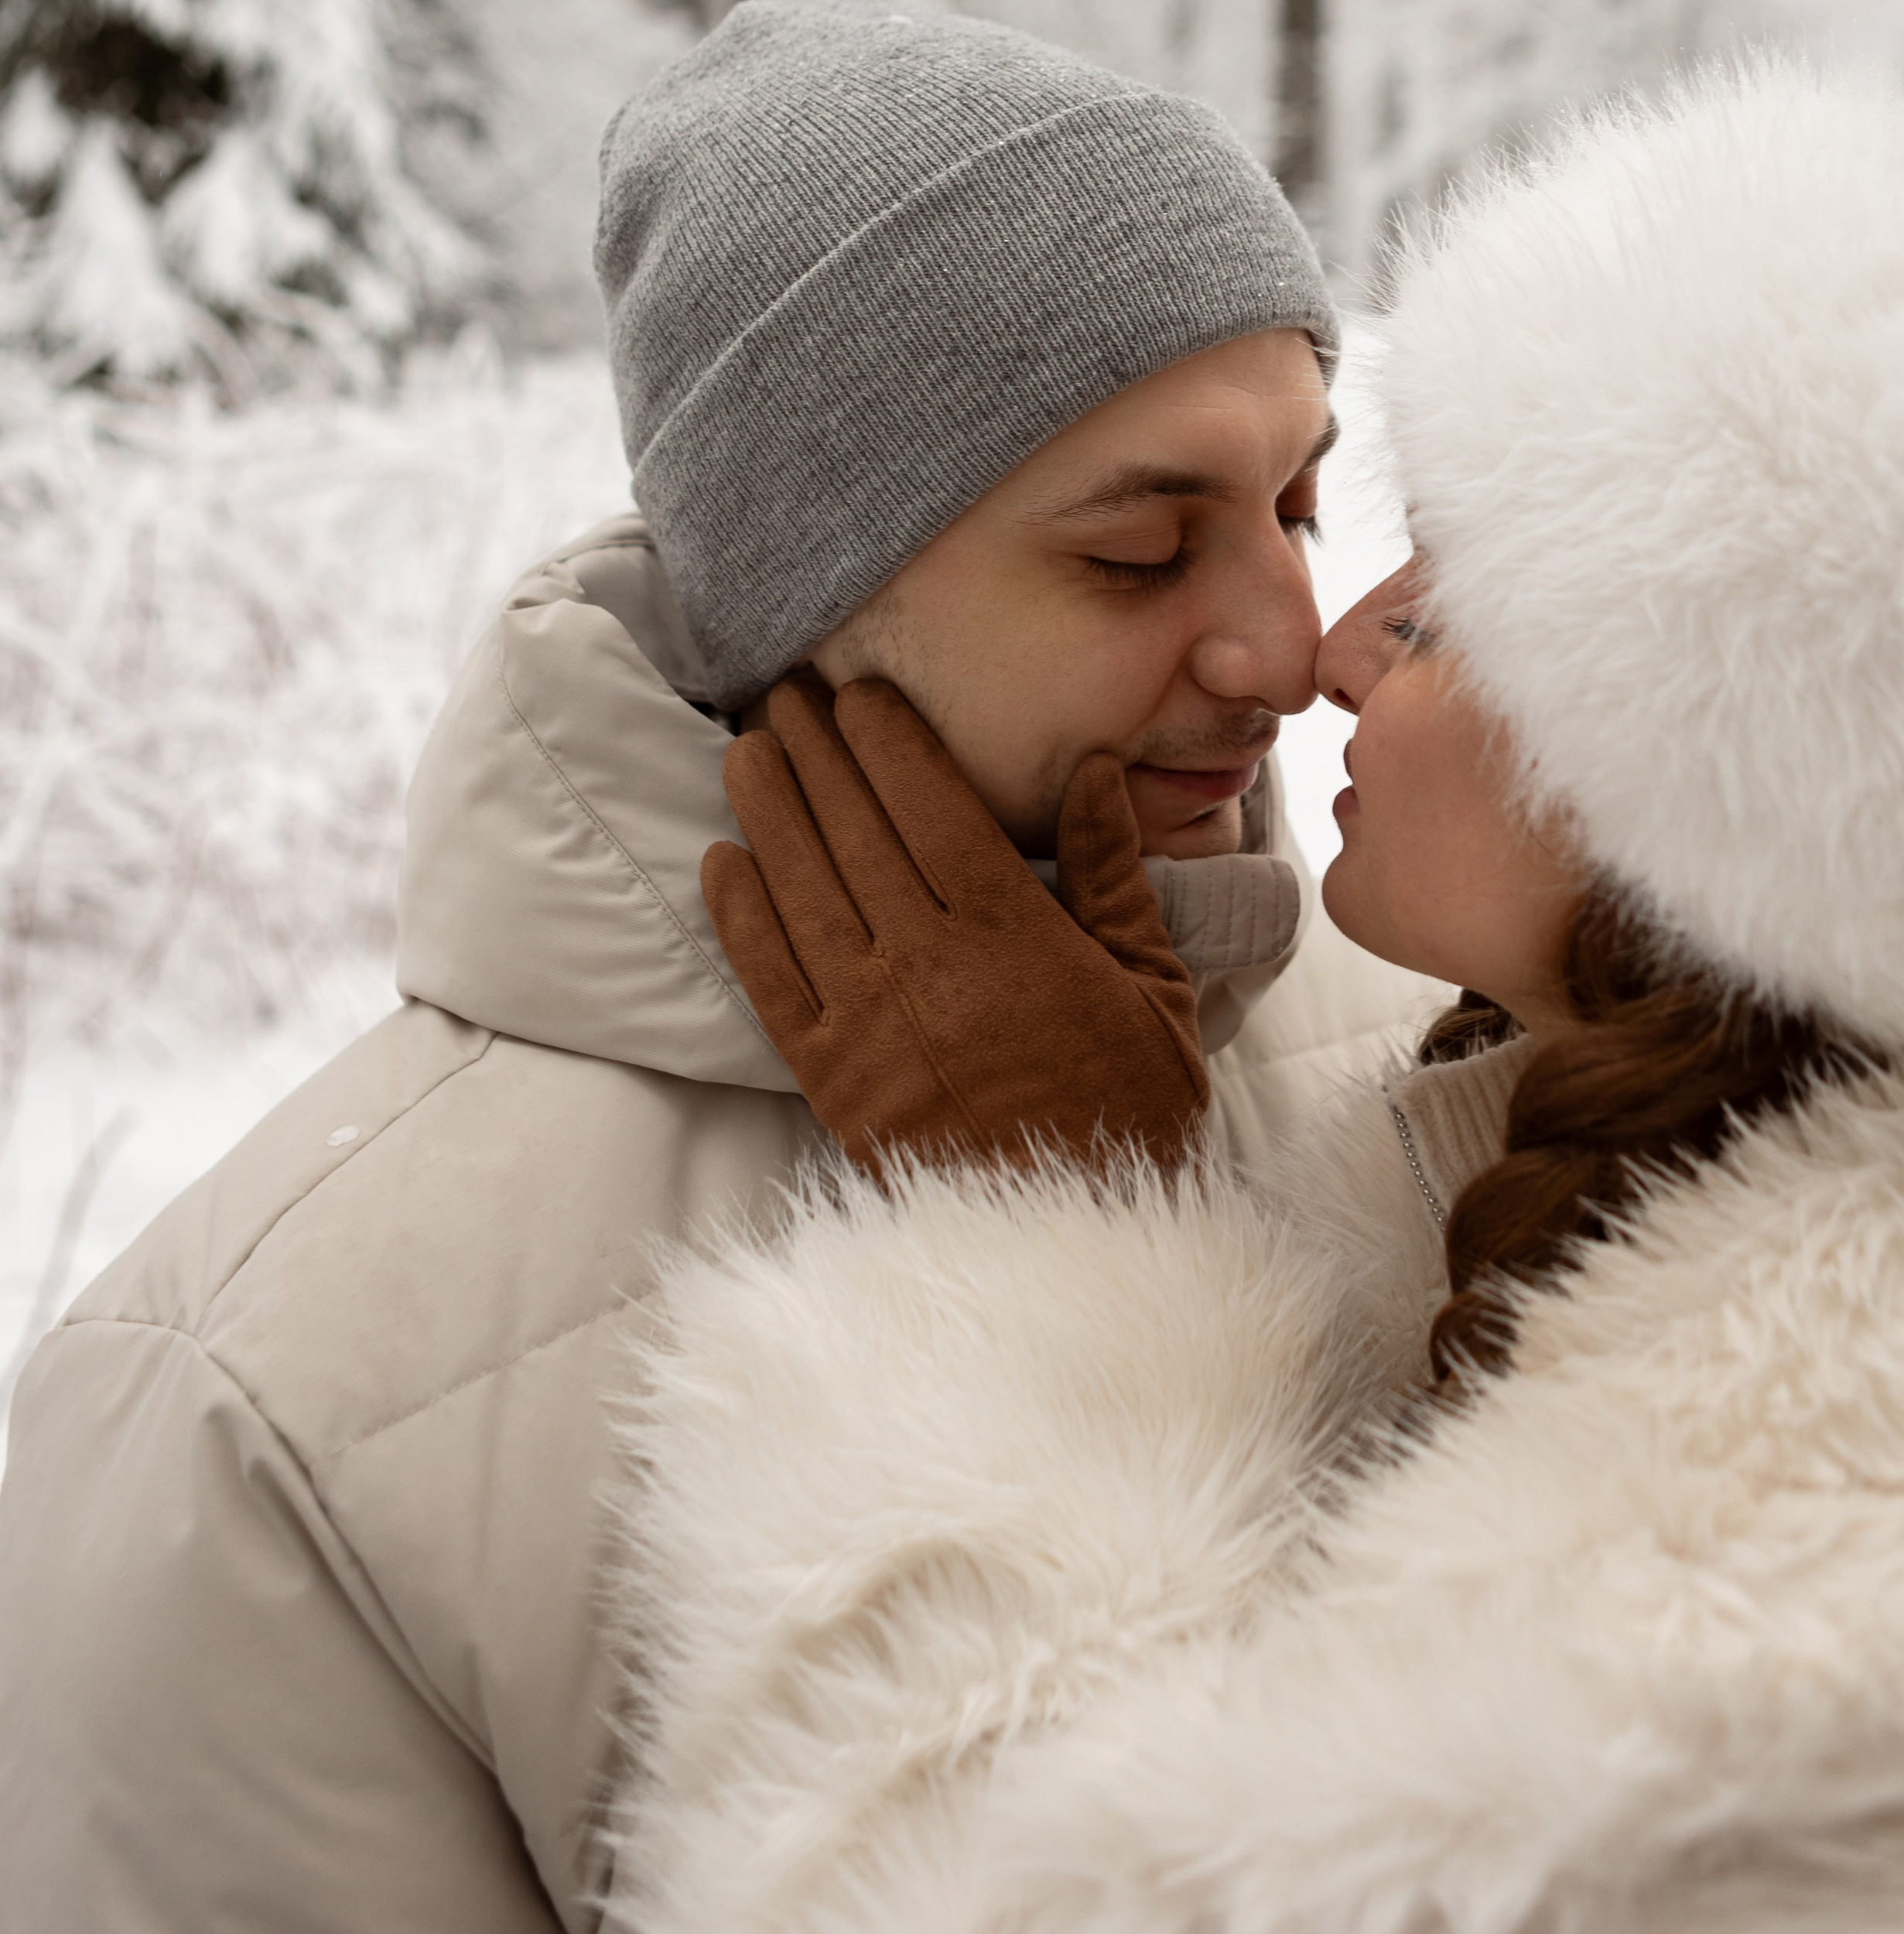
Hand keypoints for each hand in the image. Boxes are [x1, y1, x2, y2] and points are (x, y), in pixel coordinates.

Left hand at [702, 672, 1209, 1176]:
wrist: (1073, 1241)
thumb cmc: (1129, 1111)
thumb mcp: (1152, 988)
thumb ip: (1114, 877)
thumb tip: (1091, 773)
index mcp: (1010, 935)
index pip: (928, 805)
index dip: (884, 739)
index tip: (859, 692)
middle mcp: (926, 965)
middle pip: (852, 829)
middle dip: (815, 751)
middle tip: (786, 692)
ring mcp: (866, 1021)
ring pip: (799, 888)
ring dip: (765, 810)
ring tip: (745, 748)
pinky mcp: (827, 1078)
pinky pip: (766, 980)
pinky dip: (738, 915)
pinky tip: (721, 859)